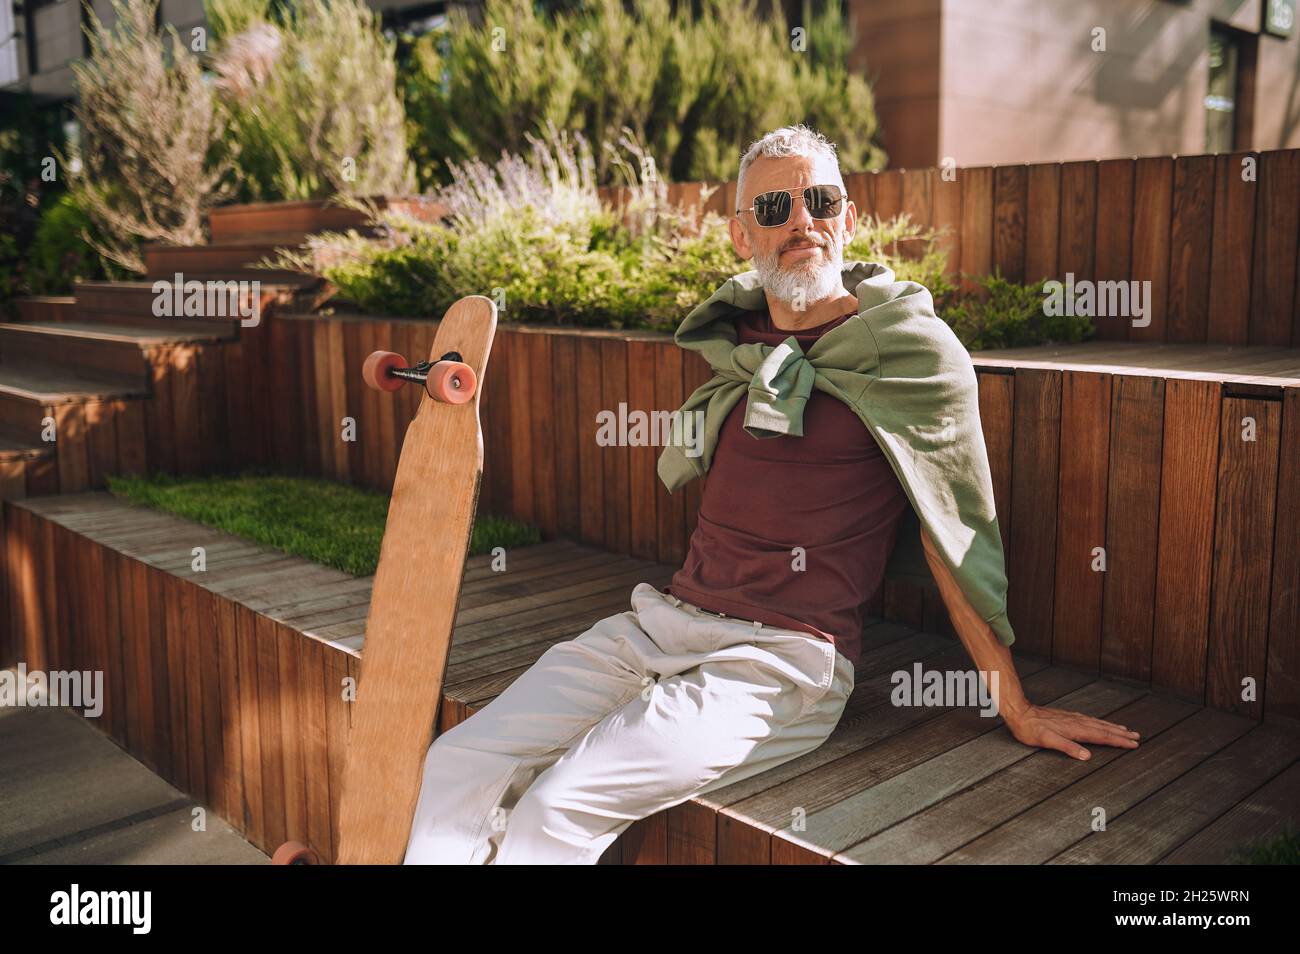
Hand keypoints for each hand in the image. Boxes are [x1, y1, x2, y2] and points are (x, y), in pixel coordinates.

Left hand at [1000, 702, 1139, 759]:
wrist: (1019, 712)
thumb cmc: (1030, 729)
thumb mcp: (1046, 741)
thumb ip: (1067, 748)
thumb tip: (1087, 756)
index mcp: (1075, 729)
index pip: (1102, 736)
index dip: (1118, 741)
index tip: (1133, 744)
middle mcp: (1077, 722)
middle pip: (1104, 729)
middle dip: (1121, 734)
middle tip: (1137, 738)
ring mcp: (1072, 718)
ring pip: (1098, 723)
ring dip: (1113, 727)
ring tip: (1126, 730)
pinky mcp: (1067, 716)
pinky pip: (1090, 720)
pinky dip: (1100, 722)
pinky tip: (1101, 723)